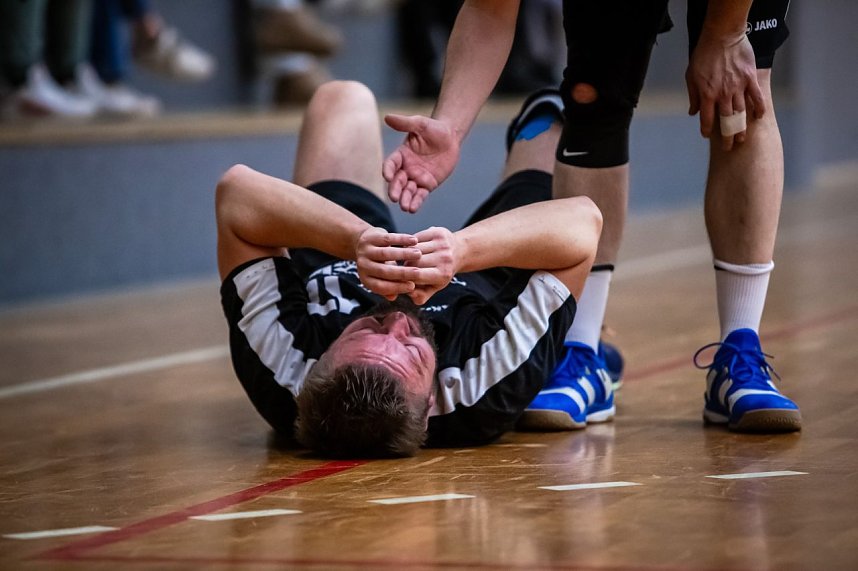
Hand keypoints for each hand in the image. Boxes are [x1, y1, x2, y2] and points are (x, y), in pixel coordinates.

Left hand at [354, 227, 421, 299]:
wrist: (365, 244)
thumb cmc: (379, 265)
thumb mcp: (382, 278)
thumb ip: (389, 288)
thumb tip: (394, 298)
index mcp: (366, 279)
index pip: (381, 287)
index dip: (397, 287)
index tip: (412, 286)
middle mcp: (363, 266)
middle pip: (384, 271)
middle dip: (403, 273)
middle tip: (418, 272)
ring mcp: (365, 251)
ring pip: (386, 254)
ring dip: (404, 254)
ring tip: (418, 254)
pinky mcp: (371, 238)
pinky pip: (388, 239)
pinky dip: (401, 239)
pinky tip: (414, 241)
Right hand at [382, 114, 460, 212]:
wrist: (450, 137)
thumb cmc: (433, 128)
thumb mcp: (420, 123)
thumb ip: (405, 123)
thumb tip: (387, 117)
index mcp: (401, 155)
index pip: (391, 164)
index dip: (387, 170)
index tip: (387, 176)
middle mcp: (406, 168)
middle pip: (397, 181)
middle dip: (395, 190)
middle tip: (394, 197)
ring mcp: (416, 178)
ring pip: (407, 191)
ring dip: (404, 199)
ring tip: (405, 206)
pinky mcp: (427, 185)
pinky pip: (420, 195)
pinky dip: (416, 202)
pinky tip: (412, 209)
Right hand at [405, 226, 458, 304]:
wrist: (460, 251)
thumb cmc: (444, 271)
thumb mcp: (435, 286)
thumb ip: (421, 295)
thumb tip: (409, 293)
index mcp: (443, 274)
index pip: (417, 276)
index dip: (406, 277)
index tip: (401, 277)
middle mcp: (445, 258)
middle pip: (414, 262)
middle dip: (405, 265)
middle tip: (403, 267)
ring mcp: (442, 244)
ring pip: (413, 249)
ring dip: (407, 253)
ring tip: (407, 257)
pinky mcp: (438, 232)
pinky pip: (416, 237)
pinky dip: (411, 243)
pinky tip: (412, 247)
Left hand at [686, 31, 764, 150]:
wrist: (722, 37)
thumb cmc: (703, 55)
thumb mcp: (691, 76)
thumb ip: (693, 96)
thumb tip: (693, 113)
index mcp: (707, 95)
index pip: (707, 120)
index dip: (707, 130)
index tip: (708, 136)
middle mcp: (723, 95)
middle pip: (726, 121)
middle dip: (727, 136)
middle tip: (729, 146)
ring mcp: (738, 87)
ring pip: (741, 113)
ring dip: (742, 128)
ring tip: (742, 138)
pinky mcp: (750, 79)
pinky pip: (757, 98)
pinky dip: (758, 109)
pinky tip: (758, 117)